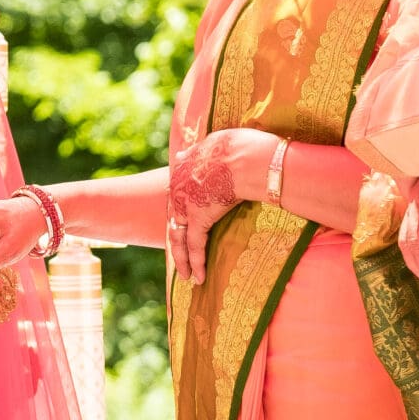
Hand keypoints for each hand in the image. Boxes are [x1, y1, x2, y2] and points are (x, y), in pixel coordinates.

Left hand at [167, 128, 267, 283]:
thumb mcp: (212, 141)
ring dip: (182, 258)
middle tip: (179, 256)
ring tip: (187, 275)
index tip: (181, 222)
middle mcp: (178, 186)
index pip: (176, 194)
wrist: (245, 158)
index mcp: (182, 167)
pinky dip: (195, 262)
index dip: (178, 210)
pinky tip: (198, 278)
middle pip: (173, 218)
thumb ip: (199, 150)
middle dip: (176, 239)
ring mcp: (185, 204)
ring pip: (178, 236)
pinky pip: (194, 246)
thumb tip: (188, 151)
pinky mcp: (198, 219)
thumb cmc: (239, 146)